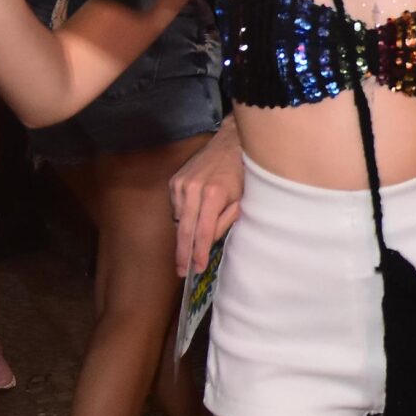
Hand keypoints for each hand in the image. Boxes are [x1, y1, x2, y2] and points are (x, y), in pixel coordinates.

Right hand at [171, 121, 243, 276]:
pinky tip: (191, 221)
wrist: (228, 144)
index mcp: (213, 195)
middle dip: (183, 253)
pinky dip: (183, 218)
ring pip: (179, 220)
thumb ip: (225, 221)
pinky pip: (176, 208)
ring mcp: (180, 184)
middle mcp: (193, 189)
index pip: (203, 232)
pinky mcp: (174, 181)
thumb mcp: (241, 199)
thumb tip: (209, 240)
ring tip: (186, 251)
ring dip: (183, 235)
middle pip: (185, 230)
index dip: (199, 253)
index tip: (197, 268)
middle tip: (182, 271)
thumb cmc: (240, 173)